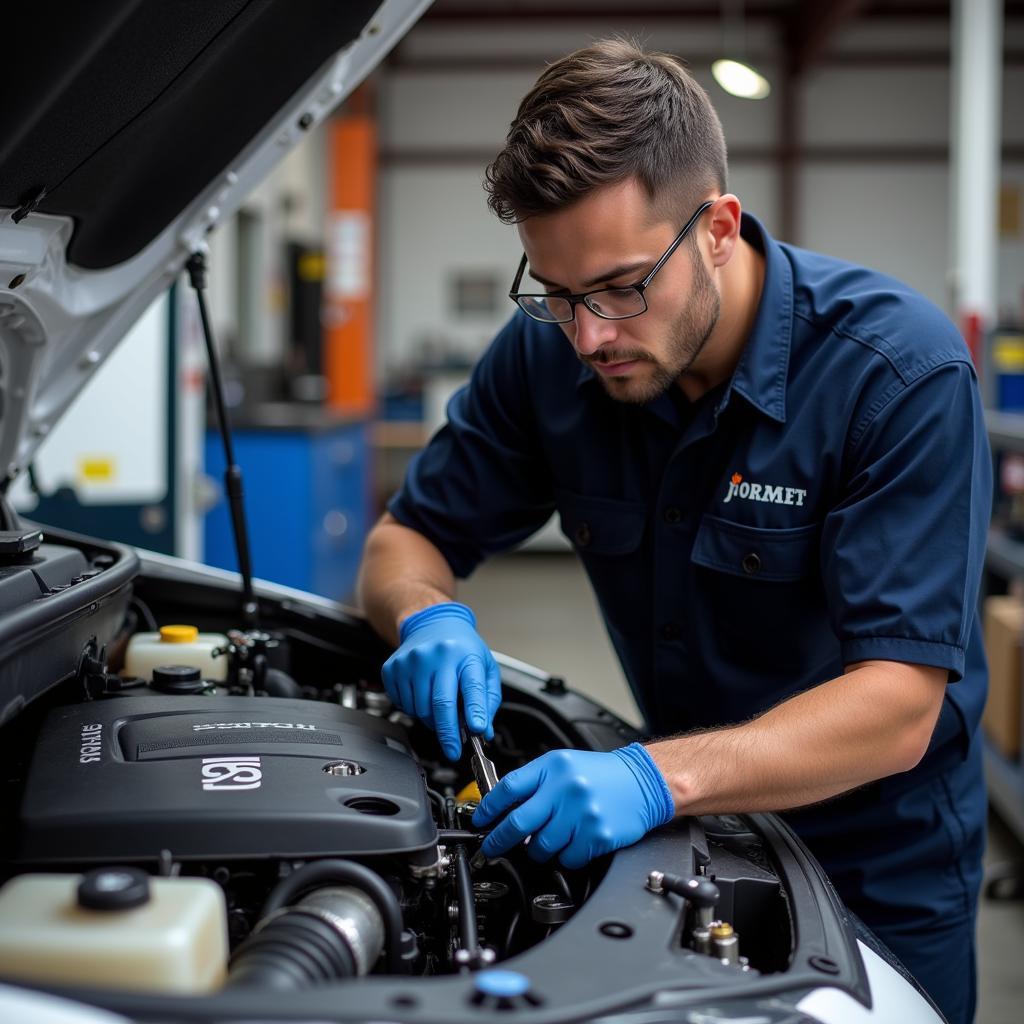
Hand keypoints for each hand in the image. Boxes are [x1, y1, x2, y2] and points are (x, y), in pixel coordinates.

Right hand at [381, 601, 500, 759]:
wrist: (432, 624)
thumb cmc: (462, 648)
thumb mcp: (485, 667)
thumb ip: (488, 700)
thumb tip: (484, 730)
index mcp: (465, 654)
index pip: (472, 686)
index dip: (474, 711)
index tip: (477, 730)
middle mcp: (437, 655)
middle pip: (441, 704)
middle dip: (449, 734)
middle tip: (453, 750)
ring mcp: (412, 661)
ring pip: (421, 710)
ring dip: (432, 720)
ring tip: (440, 707)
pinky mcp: (393, 668)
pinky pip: (404, 705)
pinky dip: (415, 710)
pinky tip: (423, 694)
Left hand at [471, 743, 674, 868]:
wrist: (642, 781)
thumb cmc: (601, 775)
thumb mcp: (564, 766)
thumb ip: (534, 783)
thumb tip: (500, 808)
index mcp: (553, 766)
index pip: (509, 788)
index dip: (488, 808)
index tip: (480, 820)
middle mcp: (566, 788)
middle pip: (517, 822)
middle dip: (498, 840)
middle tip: (491, 847)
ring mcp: (581, 813)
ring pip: (540, 846)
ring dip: (538, 849)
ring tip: (551, 837)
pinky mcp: (596, 835)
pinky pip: (566, 858)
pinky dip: (564, 856)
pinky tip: (574, 841)